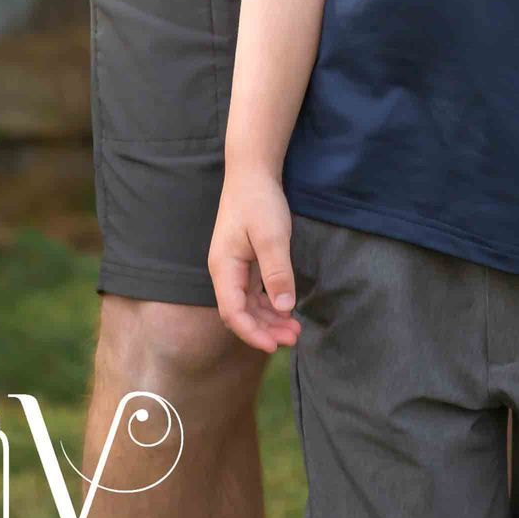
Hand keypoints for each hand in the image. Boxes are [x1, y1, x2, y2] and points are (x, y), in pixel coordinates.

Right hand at [209, 170, 299, 351]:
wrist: (253, 171)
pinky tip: (286, 309)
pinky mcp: (246, 261)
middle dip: (265, 329)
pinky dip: (270, 303)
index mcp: (224, 268)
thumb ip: (277, 272)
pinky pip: (255, 292)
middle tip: (294, 338)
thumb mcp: (271, 236)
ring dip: (270, 319)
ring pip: (249, 304)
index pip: (233, 312)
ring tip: (294, 329)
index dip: (252, 333)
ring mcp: (235, 267)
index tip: (274, 346)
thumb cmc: (259, 201)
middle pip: (241, 312)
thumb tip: (284, 308)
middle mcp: (225, 271)